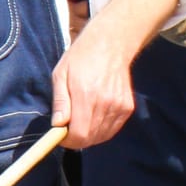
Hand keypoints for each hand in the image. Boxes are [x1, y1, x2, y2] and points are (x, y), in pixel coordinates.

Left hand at [49, 19, 137, 148]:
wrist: (111, 45)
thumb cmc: (81, 58)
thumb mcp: (61, 75)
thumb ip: (60, 102)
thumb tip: (58, 125)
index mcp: (86, 95)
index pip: (80, 134)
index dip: (68, 141)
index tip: (61, 136)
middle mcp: (105, 102)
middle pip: (91, 138)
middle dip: (77, 139)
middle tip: (69, 128)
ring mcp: (119, 105)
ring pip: (102, 135)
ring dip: (90, 134)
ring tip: (82, 119)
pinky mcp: (127, 107)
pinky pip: (113, 128)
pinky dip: (102, 128)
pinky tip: (95, 116)